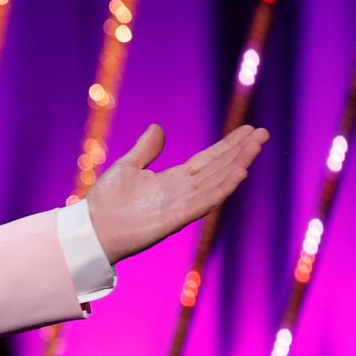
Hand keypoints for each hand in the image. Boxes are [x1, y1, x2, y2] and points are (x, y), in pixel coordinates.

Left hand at [87, 123, 267, 262]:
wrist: (91, 228)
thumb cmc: (106, 201)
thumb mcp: (128, 167)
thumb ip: (146, 150)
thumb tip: (158, 128)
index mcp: (173, 179)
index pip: (208, 160)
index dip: (228, 146)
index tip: (248, 130)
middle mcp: (182, 192)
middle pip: (218, 168)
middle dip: (240, 151)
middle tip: (263, 132)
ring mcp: (181, 205)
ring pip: (217, 182)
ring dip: (237, 164)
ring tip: (255, 147)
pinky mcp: (176, 218)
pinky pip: (204, 202)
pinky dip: (222, 188)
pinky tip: (239, 174)